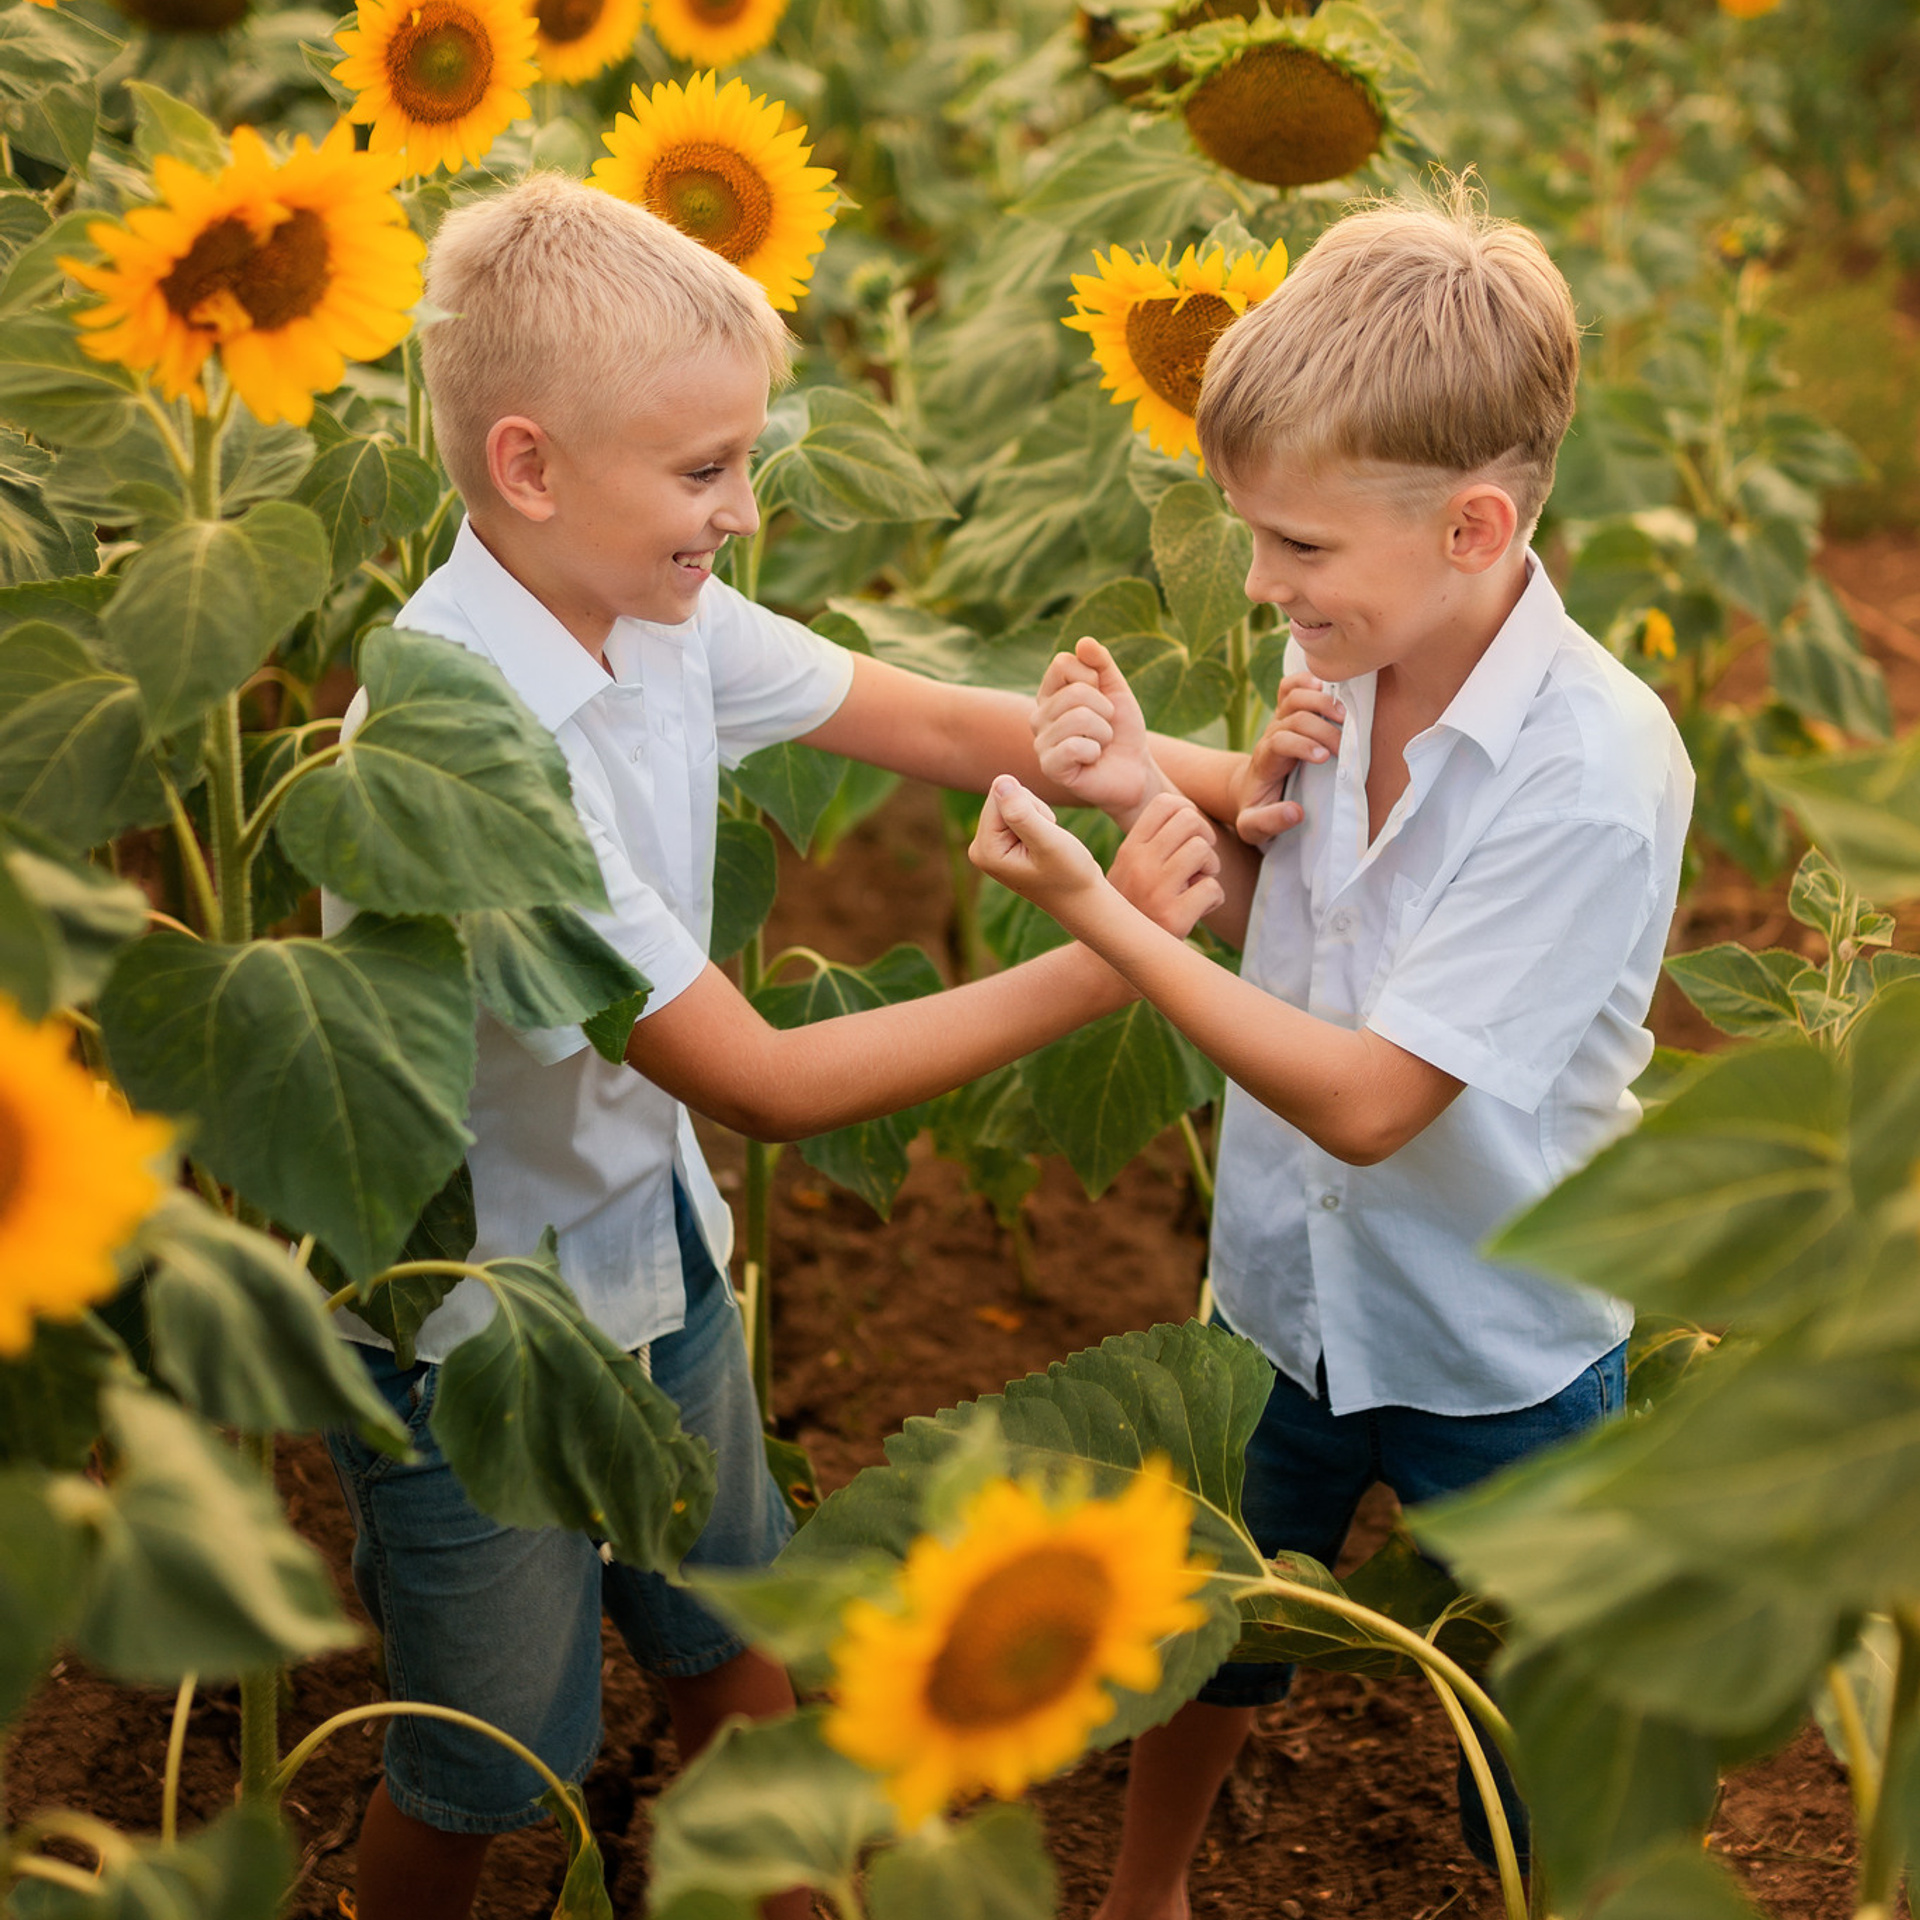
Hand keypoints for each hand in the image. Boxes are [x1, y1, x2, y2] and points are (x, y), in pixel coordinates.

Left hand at [968, 774, 1102, 906]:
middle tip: (1048, 839)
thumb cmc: (1069, 873)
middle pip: (1002, 797)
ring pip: (1011, 802)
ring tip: (1047, 844)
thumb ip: (1022, 813)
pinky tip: (1043, 845)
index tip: (1044, 834)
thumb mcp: (1048, 841)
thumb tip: (999, 781)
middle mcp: (979, 848)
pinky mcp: (999, 844)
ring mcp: (988, 847)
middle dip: (1032, 810)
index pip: (999, 796)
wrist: (1080, 898)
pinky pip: (1015, 811)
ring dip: (1037, 815)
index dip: (1031, 806)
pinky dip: (1036, 821)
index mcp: (984, 849)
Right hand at [1031, 637, 1160, 822]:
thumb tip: (1084, 641)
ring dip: (1104, 732)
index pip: (1063, 663)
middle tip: (1105, 728)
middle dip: (1104, 710)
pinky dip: (1095, 751)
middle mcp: (1039, 717)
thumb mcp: (1117, 690)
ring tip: (1100, 744)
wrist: (1134, 772)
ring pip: (1079, 717)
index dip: (1093, 678)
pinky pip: (1075, 746)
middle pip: (1075, 692)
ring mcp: (1041, 743)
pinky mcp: (1049, 767)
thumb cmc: (1122, 732)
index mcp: (1049, 694)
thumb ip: (1101, 663)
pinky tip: (1092, 760)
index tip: (1102, 699)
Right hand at [1108, 791, 1226, 939]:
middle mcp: (1139, 864)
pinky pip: (1213, 888)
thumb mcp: (1127, 871)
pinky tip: (1197, 910)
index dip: (1189, 813)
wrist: (1110, 964)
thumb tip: (1189, 814)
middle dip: (1205, 839)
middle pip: (1190, 820)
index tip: (1190, 836)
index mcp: (1129, 850)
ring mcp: (1155, 890)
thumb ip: (1150, 844)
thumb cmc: (1130, 911)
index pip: (1166, 804)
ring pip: (1203, 850)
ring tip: (1197, 886)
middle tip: (1199, 863)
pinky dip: (1214, 900)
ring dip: (1211, 869)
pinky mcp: (1173, 917)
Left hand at [1231, 672, 1344, 843]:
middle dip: (1320, 728)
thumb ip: (1269, 823)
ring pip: (1293, 696)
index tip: (1324, 758)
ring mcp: (1278, 722)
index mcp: (1263, 762)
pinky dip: (1305, 679)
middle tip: (1343, 746)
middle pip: (1292, 717)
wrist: (1248, 793)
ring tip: (1343, 714)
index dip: (1301, 745)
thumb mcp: (1253, 827)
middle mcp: (1270, 737)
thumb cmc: (1255, 811)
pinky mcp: (1286, 715)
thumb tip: (1295, 812)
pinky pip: (1289, 687)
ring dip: (1320, 700)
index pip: (1279, 742)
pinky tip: (1324, 685)